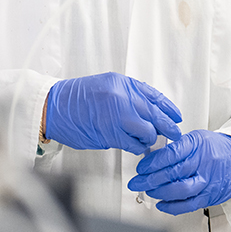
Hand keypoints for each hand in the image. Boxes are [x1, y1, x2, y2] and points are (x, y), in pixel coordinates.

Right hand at [44, 72, 181, 152]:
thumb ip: (126, 96)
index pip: (153, 96)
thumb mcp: (104, 86)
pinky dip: (138, 148)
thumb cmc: (75, 99)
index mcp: (122, 83)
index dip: (168, 108)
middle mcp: (122, 96)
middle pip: (155, 114)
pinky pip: (135, 144)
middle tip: (175, 134)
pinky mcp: (112, 132)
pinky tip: (135, 147)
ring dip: (149, 139)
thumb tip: (146, 112)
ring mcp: (118, 114)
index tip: (176, 116)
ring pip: (148, 131)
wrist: (54, 107)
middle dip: (168, 127)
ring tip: (146, 141)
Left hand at [127, 130, 230, 214]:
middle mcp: (202, 163)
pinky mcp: (210, 195)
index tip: (141, 168)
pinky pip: (190, 204)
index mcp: (196, 145)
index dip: (152, 163)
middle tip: (137, 182)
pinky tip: (161, 204)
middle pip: (173, 173)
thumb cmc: (215, 148)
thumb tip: (152, 157)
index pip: (171, 154)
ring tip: (148, 191)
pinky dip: (173, 206)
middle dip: (150, 179)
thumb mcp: (196, 138)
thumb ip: (176, 147)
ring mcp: (207, 181)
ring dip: (160, 192)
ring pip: (181, 190)